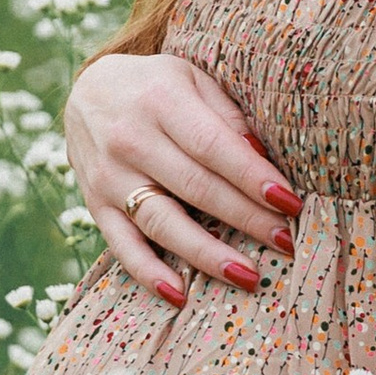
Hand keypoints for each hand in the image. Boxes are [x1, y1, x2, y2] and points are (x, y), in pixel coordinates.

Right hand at [65, 51, 300, 306]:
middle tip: (285, 242)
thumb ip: (227, 114)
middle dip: (245, 218)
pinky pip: (121, 245)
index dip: (251, 177)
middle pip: (195, 187)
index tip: (289, 202)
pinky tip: (179, 296)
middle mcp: (130, 139)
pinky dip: (148, 273)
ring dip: (207, 254)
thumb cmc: (157, 86)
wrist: (87, 92)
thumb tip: (262, 158)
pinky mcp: (94, 204)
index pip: (212, 145)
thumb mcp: (192, 78)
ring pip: (162, 223)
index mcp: (160, 100)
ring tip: (248, 276)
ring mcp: (108, 176)